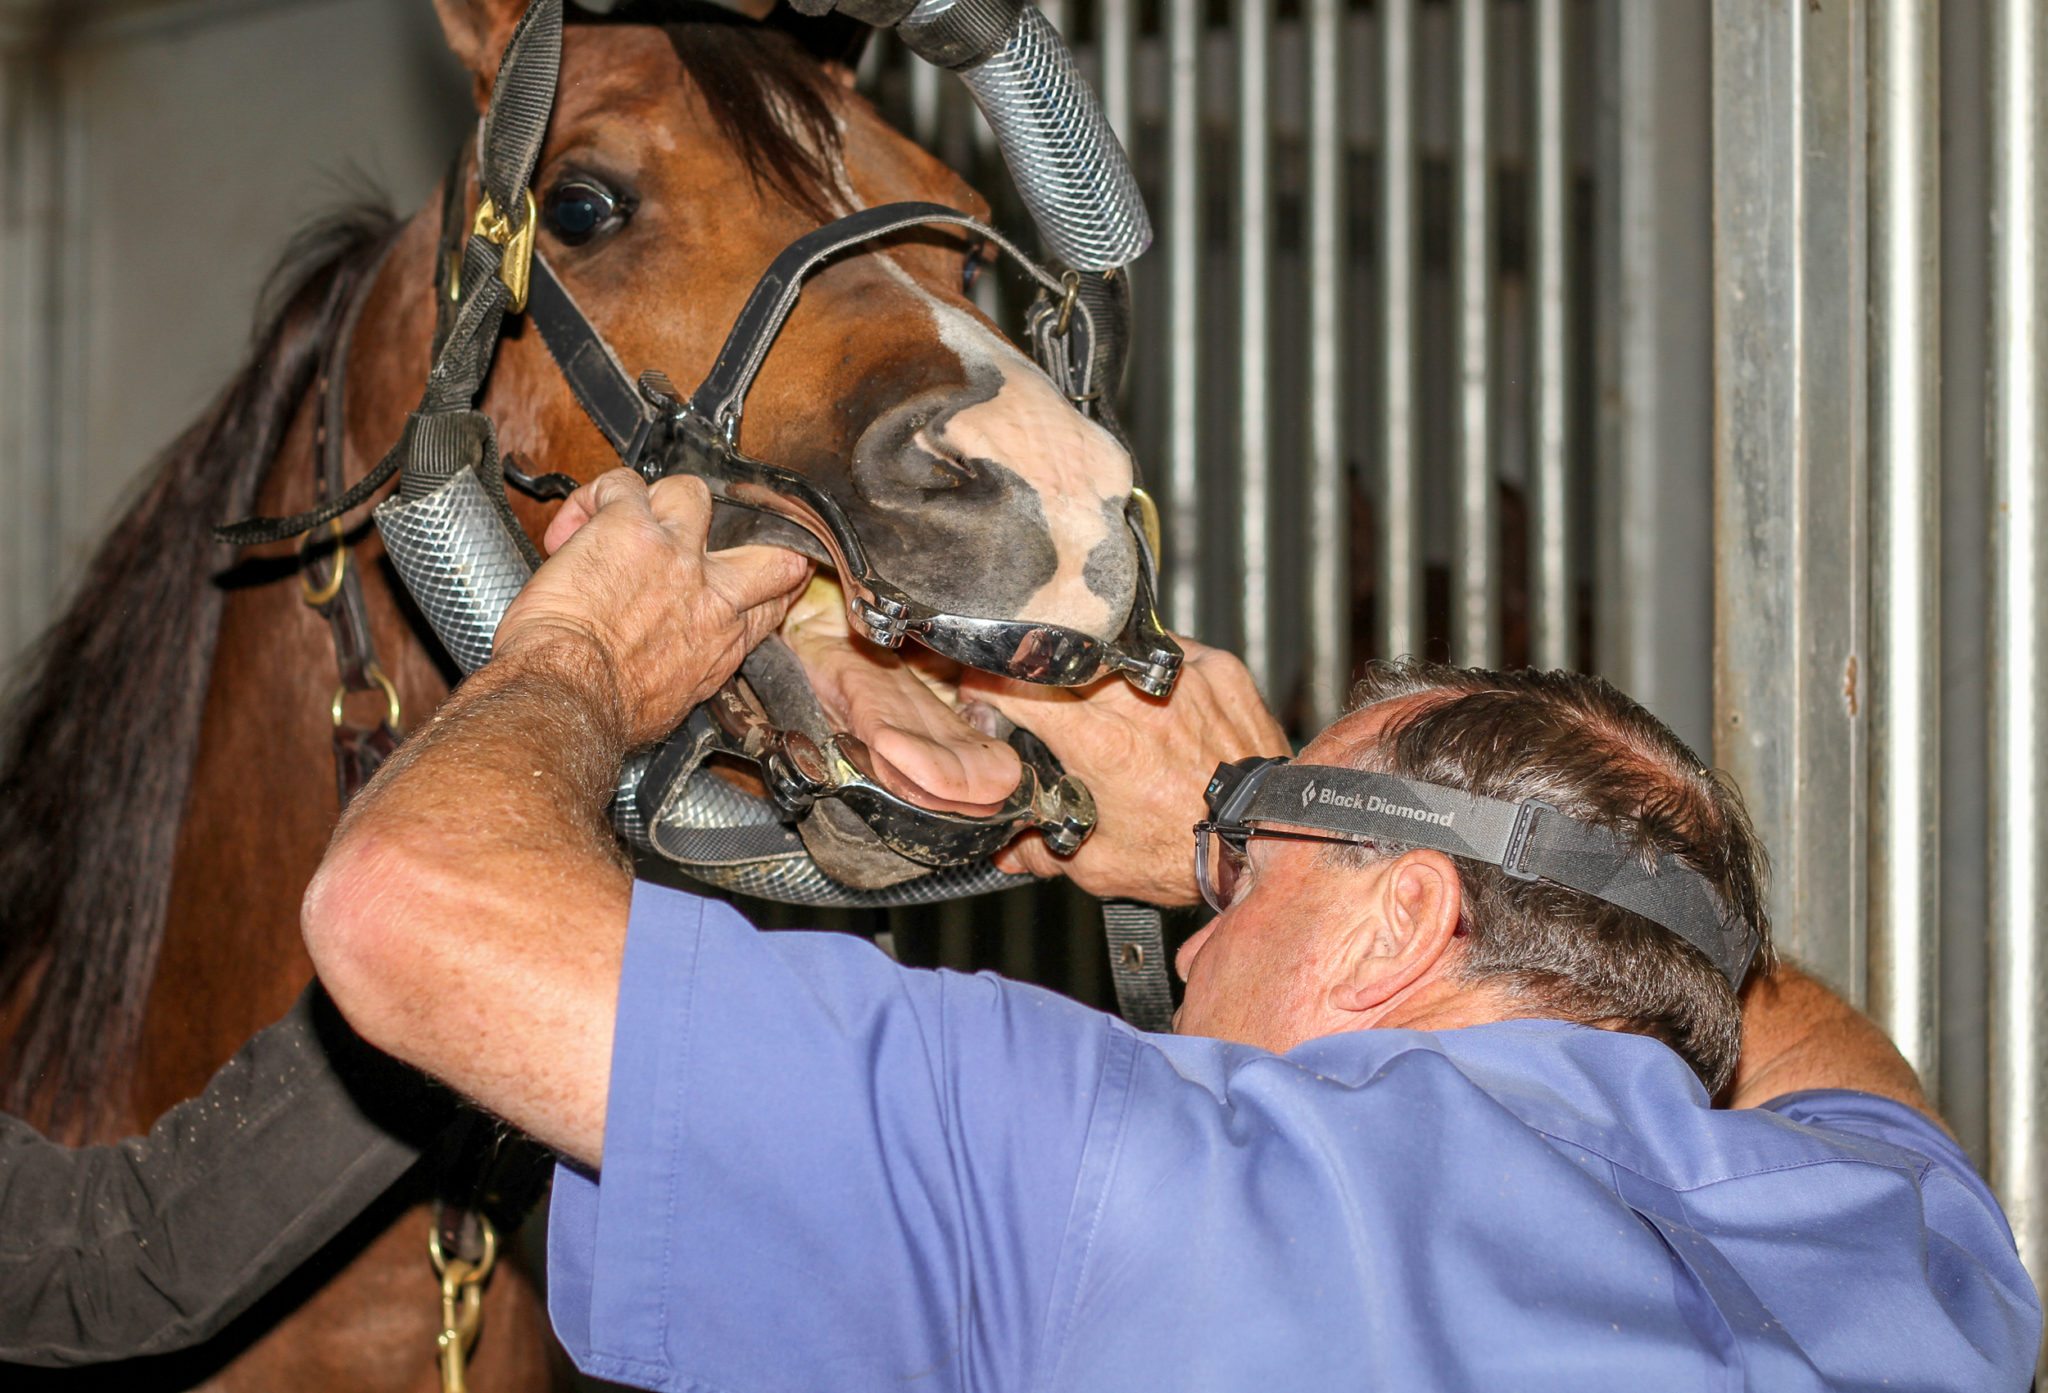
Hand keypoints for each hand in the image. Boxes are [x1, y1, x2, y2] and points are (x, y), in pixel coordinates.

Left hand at [494, 469, 811, 743]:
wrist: (570, 696)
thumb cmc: (605, 712)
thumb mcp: (672, 705)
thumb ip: (687, 671)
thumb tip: (670, 668)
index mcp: (723, 641)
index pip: (772, 601)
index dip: (769, 586)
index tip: (753, 583)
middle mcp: (711, 594)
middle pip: (768, 551)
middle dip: (751, 542)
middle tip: (712, 538)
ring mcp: (676, 553)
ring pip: (694, 494)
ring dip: (663, 503)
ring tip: (631, 522)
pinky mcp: (629, 525)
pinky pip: (622, 485)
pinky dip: (597, 497)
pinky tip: (576, 525)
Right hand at [959, 636, 1289, 904]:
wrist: (1268, 842)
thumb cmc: (1188, 854)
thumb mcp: (1100, 864)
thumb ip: (1041, 849)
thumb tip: (1004, 847)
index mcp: (1097, 740)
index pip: (1016, 685)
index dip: (989, 683)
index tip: (983, 688)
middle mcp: (1136, 698)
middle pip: (1065, 658)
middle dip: (1047, 675)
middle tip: (1048, 699)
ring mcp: (1182, 676)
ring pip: (1119, 649)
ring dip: (1105, 670)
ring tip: (1115, 705)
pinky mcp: (1221, 669)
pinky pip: (1173, 651)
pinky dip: (1159, 671)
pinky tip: (1161, 700)